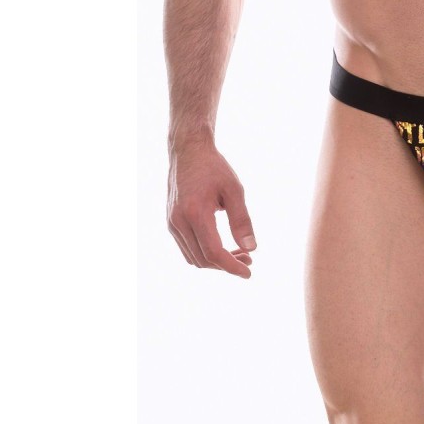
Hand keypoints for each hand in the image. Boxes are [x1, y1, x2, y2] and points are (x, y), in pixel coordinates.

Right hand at [167, 141, 255, 278]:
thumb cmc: (214, 168)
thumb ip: (242, 220)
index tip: (249, 272)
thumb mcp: (234, 190)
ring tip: (239, 254)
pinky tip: (223, 246)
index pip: (213, 252)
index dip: (231, 266)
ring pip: (193, 257)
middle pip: (203, 259)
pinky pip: (187, 248)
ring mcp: (172, 223)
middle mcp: (178, 221)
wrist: (188, 151)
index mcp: (195, 213)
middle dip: (227, 265)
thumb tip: (252, 249)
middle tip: (249, 260)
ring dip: (216, 262)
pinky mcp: (171, 222)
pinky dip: (205, 253)